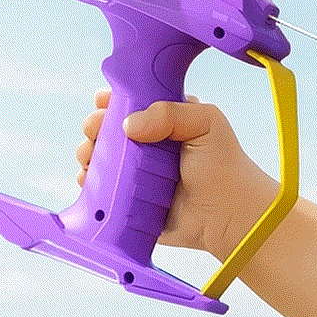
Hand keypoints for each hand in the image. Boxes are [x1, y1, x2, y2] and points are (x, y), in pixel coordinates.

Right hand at [76, 90, 277, 258]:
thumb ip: (169, 114)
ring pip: (100, 158)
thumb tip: (128, 125)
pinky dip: (89, 182)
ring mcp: (136, 173)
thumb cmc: (222, 164)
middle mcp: (147, 145)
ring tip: (89, 155)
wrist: (228, 215)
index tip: (102, 102)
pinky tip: (87, 178)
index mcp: (165, 121)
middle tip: (94, 132)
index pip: (132, 104)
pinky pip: (101, 189)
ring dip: (88, 153)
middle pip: (109, 130)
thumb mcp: (205, 122)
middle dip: (95, 127)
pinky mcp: (128, 200)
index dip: (113, 101)